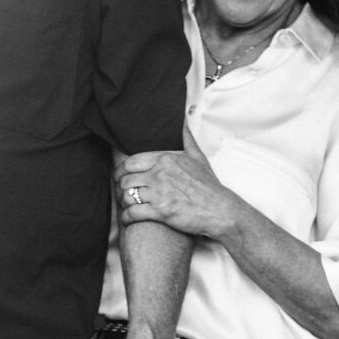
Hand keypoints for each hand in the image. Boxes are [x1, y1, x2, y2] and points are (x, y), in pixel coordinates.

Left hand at [116, 146, 238, 241]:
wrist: (219, 209)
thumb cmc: (209, 185)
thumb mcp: (198, 157)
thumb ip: (186, 138)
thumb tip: (184, 120)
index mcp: (165, 159)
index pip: (130, 162)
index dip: (120, 171)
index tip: (119, 177)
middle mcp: (160, 174)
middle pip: (125, 179)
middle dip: (120, 188)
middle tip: (121, 193)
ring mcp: (160, 193)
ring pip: (127, 196)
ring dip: (122, 203)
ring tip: (125, 206)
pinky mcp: (161, 212)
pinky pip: (133, 213)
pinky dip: (126, 217)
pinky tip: (127, 218)